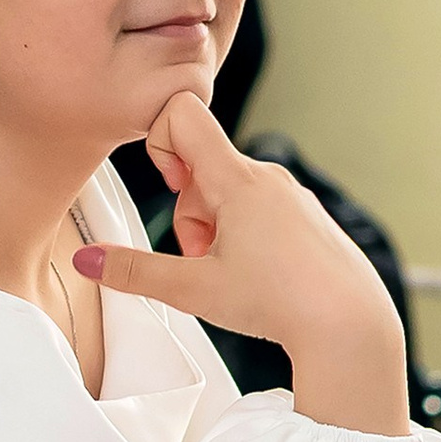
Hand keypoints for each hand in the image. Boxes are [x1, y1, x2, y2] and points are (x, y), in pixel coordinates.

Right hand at [73, 90, 410, 435]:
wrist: (353, 327)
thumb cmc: (281, 304)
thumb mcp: (193, 290)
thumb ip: (134, 271)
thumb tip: (87, 261)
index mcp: (237, 180)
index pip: (183, 115)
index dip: (158, 142)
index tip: (169, 189)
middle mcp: (268, 177)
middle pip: (201, 168)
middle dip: (188, 213)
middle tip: (203, 259)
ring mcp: (292, 196)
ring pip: (231, 193)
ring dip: (216, 229)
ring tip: (232, 274)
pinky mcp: (309, 217)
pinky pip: (262, 210)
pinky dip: (247, 237)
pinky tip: (261, 276)